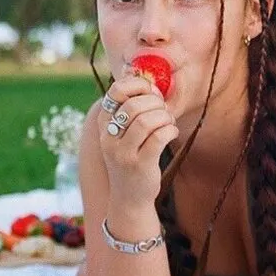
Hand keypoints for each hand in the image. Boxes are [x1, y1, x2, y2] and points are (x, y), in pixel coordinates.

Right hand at [98, 70, 178, 210]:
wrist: (129, 198)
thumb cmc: (131, 158)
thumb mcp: (122, 133)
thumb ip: (129, 107)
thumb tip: (143, 77)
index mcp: (103, 124)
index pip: (116, 91)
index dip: (138, 85)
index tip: (151, 92)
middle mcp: (108, 138)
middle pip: (134, 105)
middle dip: (156, 103)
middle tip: (164, 110)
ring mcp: (122, 153)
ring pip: (147, 120)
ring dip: (165, 116)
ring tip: (168, 121)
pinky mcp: (140, 165)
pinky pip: (159, 137)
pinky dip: (170, 129)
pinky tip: (172, 131)